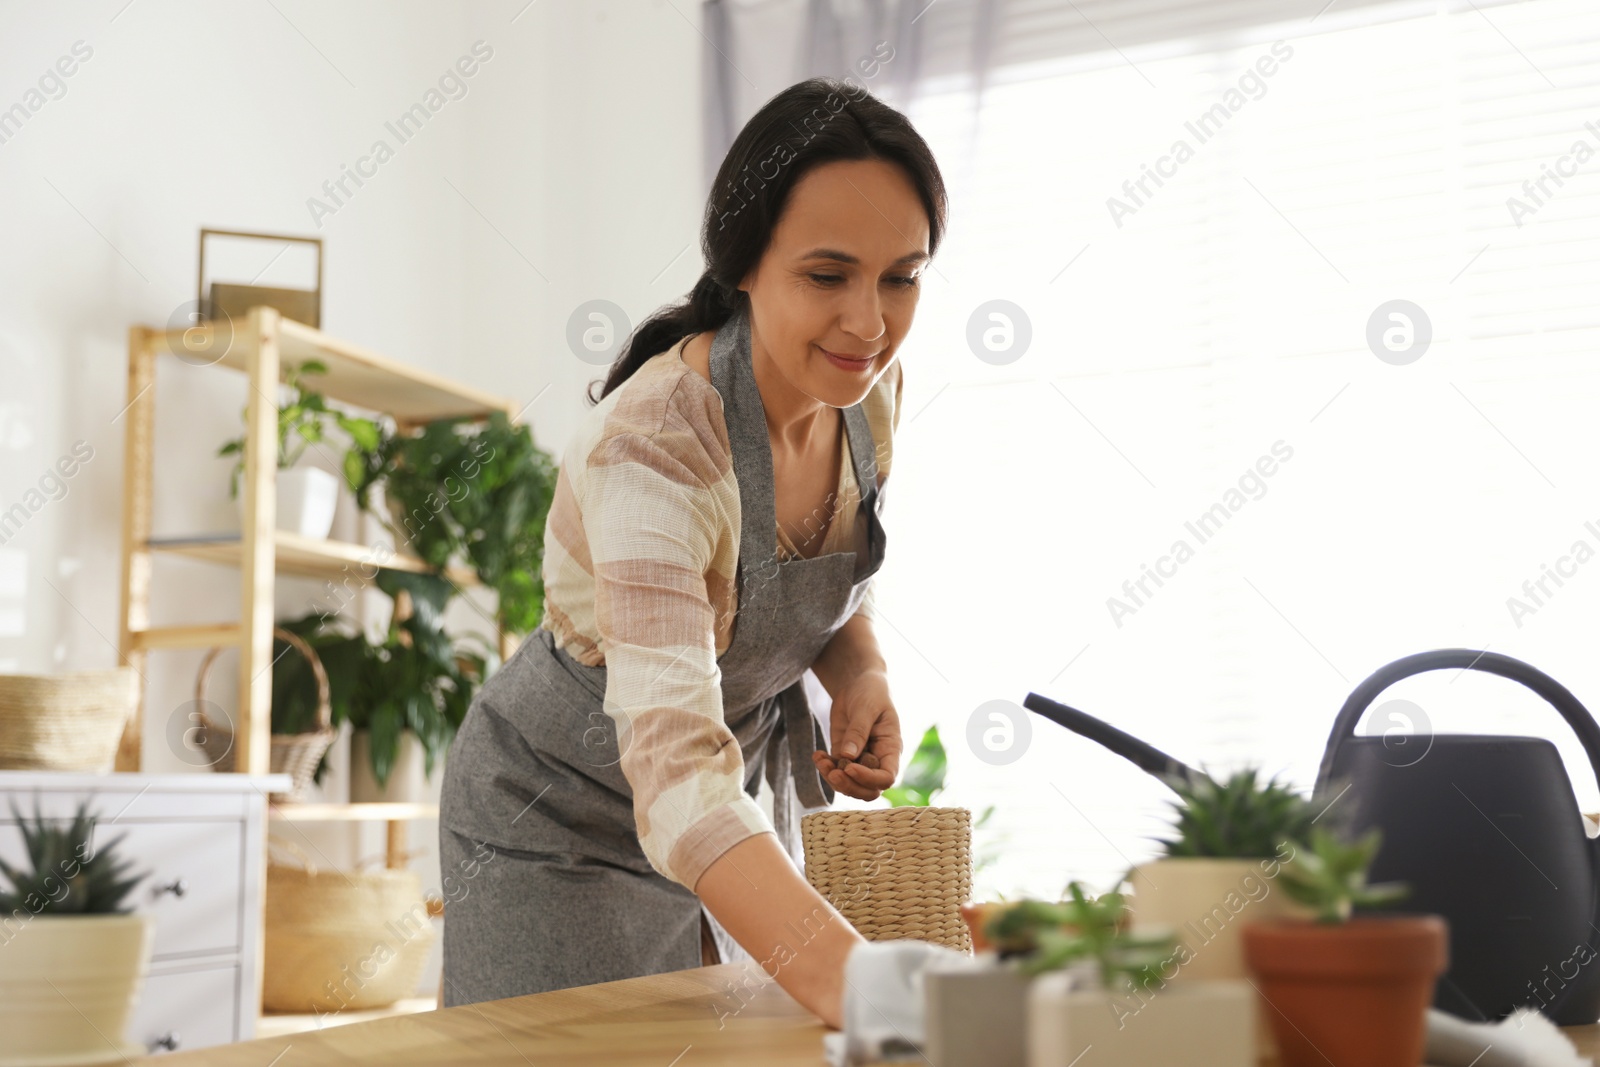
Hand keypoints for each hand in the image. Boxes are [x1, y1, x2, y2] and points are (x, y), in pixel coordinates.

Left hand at [810, 669, 901, 801]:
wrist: (858, 683)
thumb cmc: (870, 692)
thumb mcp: (866, 708)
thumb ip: (858, 731)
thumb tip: (848, 757)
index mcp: (891, 748)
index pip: (886, 777)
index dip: (869, 779)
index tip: (849, 768)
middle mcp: (877, 759)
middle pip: (868, 789)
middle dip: (849, 786)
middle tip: (832, 772)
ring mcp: (860, 759)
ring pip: (849, 785)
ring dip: (833, 778)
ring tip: (820, 760)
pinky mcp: (843, 755)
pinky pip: (834, 771)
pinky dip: (824, 768)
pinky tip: (817, 755)